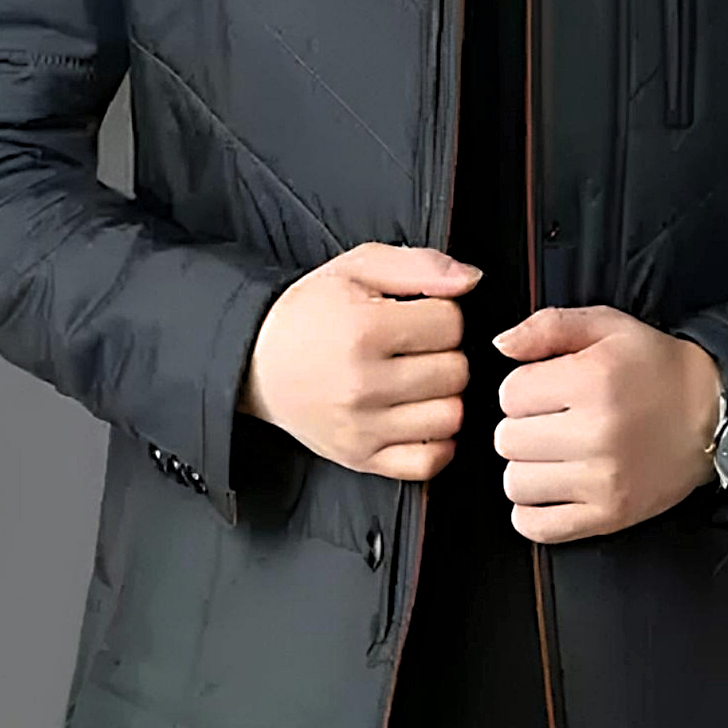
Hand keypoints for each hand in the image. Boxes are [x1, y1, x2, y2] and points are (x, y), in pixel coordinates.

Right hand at [239, 242, 482, 481]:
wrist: (256, 361)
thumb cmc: (310, 313)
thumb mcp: (358, 267)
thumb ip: (420, 265)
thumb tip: (471, 280)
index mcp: (363, 329)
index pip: (452, 324)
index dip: (441, 315)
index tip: (416, 317)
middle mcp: (362, 383)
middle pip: (456, 371)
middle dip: (444, 354)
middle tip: (415, 348)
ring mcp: (362, 427)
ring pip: (451, 416)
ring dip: (443, 397)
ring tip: (416, 380)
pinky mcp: (361, 458)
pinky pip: (429, 462)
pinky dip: (436, 442)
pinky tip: (418, 416)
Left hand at [489, 305, 719, 543]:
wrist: (713, 414)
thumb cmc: (654, 367)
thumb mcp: (607, 326)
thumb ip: (548, 326)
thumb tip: (500, 345)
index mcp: (594, 380)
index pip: (509, 394)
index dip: (522, 388)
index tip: (547, 389)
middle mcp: (598, 433)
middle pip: (507, 439)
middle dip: (521, 426)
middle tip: (552, 420)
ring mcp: (603, 481)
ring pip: (515, 483)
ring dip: (526, 467)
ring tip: (555, 452)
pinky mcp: (609, 516)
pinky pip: (536, 525)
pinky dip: (533, 509)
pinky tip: (552, 486)